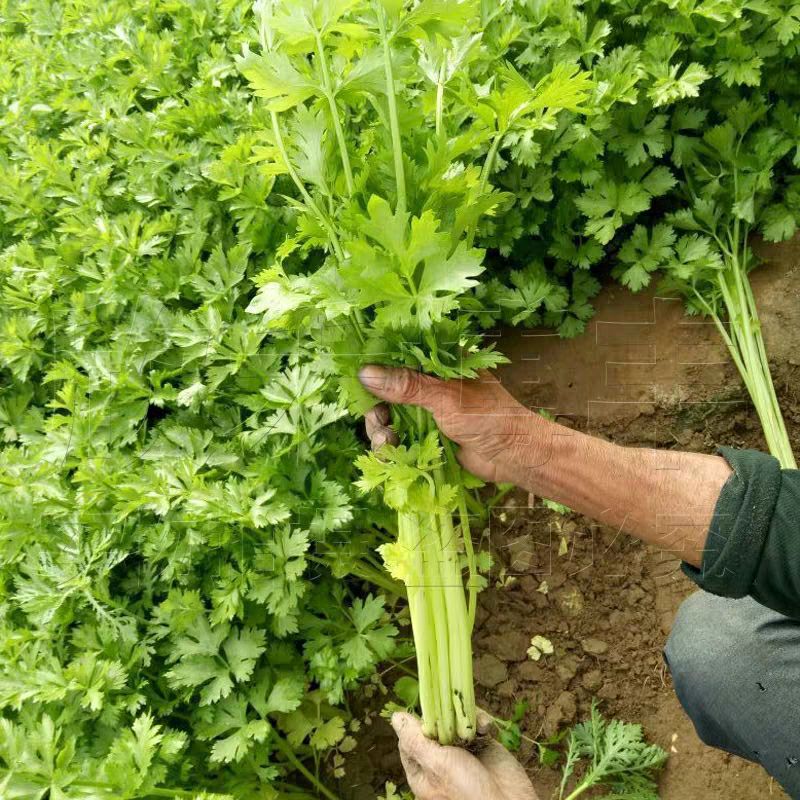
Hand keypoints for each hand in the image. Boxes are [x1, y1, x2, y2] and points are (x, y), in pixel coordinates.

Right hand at [359, 365, 545, 484]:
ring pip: (387, 414)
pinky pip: (397, 437)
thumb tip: (366, 373)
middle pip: (385, 388)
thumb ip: (407, 386)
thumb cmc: (489, 417)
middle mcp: (429, 382)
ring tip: (388, 442)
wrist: (514, 456)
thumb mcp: (446, 398)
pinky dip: (389, 446)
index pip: (398, 353)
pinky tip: (390, 452)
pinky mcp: (425, 435)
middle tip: (378, 420)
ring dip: (380, 429)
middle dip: (375, 405)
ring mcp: (426, 409)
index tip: (357, 377)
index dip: (375, 364)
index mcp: (439, 361)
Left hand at [391, 712, 538, 799]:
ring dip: (465, 717)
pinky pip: (477, 724)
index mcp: (423, 770)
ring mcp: (463, 752)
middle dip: (443, 714)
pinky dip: (481, 722)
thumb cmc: (468, 792)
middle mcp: (441, 759)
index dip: (416, 722)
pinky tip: (486, 729)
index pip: (409, 738)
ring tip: (473, 725)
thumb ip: (415, 740)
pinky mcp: (484, 745)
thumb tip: (396, 717)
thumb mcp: (437, 765)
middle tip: (451, 713)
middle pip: (434, 725)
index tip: (426, 709)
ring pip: (456, 720)